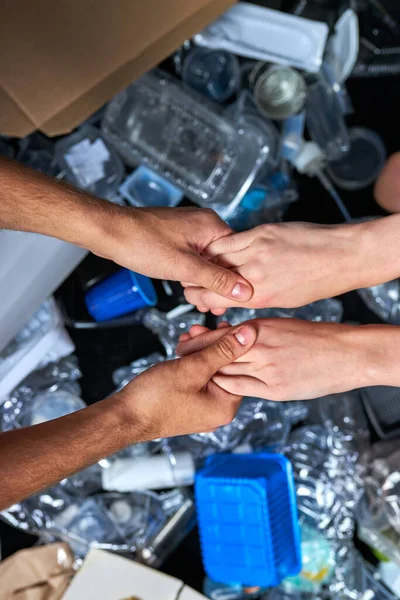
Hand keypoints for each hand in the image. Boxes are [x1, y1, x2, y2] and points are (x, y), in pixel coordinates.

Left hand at [96, 206, 252, 302]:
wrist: (110, 233)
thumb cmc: (142, 243)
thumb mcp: (185, 268)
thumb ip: (216, 279)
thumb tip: (243, 290)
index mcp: (211, 225)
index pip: (239, 254)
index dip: (237, 279)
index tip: (235, 299)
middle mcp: (203, 223)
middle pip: (224, 257)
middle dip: (219, 282)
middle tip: (214, 305)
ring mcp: (189, 229)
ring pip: (207, 259)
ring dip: (204, 278)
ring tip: (200, 298)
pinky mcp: (176, 236)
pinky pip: (193, 256)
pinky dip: (192, 271)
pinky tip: (186, 284)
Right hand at [117, 323, 255, 438]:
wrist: (124, 417)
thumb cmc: (156, 398)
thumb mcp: (193, 368)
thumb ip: (223, 350)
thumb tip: (250, 334)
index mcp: (226, 406)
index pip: (239, 366)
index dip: (228, 342)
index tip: (219, 325)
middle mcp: (218, 411)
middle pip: (224, 368)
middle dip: (210, 345)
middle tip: (196, 329)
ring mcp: (203, 409)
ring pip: (208, 371)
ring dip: (198, 351)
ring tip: (186, 337)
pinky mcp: (189, 405)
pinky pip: (197, 379)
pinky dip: (190, 363)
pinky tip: (181, 349)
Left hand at [177, 319, 380, 400]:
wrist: (346, 353)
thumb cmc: (317, 338)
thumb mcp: (280, 326)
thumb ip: (255, 333)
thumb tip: (234, 336)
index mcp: (260, 327)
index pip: (218, 334)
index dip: (198, 339)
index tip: (185, 339)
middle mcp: (259, 347)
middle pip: (215, 352)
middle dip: (194, 355)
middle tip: (178, 355)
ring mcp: (266, 369)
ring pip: (225, 370)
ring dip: (206, 372)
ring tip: (189, 374)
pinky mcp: (275, 389)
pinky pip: (241, 388)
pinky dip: (225, 386)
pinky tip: (215, 387)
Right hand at [183, 221, 367, 313]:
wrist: (341, 256)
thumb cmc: (318, 281)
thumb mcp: (282, 301)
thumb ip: (255, 297)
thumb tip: (235, 294)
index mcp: (258, 296)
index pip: (211, 298)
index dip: (198, 298)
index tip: (196, 295)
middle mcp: (253, 273)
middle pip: (208, 275)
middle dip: (197, 278)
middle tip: (194, 277)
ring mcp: (256, 249)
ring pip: (215, 254)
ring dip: (206, 258)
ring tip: (204, 261)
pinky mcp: (262, 232)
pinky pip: (231, 238)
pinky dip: (221, 244)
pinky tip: (220, 246)